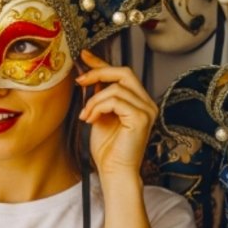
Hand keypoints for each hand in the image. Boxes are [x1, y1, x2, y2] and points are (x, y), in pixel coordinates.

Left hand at [76, 50, 157, 180]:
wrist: (114, 171)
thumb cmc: (107, 149)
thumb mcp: (99, 115)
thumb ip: (98, 96)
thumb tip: (87, 75)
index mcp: (138, 101)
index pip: (121, 74)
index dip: (102, 63)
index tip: (84, 56)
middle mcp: (147, 103)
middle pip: (124, 72)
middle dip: (98, 73)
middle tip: (80, 81)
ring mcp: (147, 110)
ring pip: (116, 88)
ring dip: (94, 99)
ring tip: (86, 115)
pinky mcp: (141, 118)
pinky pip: (115, 101)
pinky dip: (98, 107)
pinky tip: (91, 119)